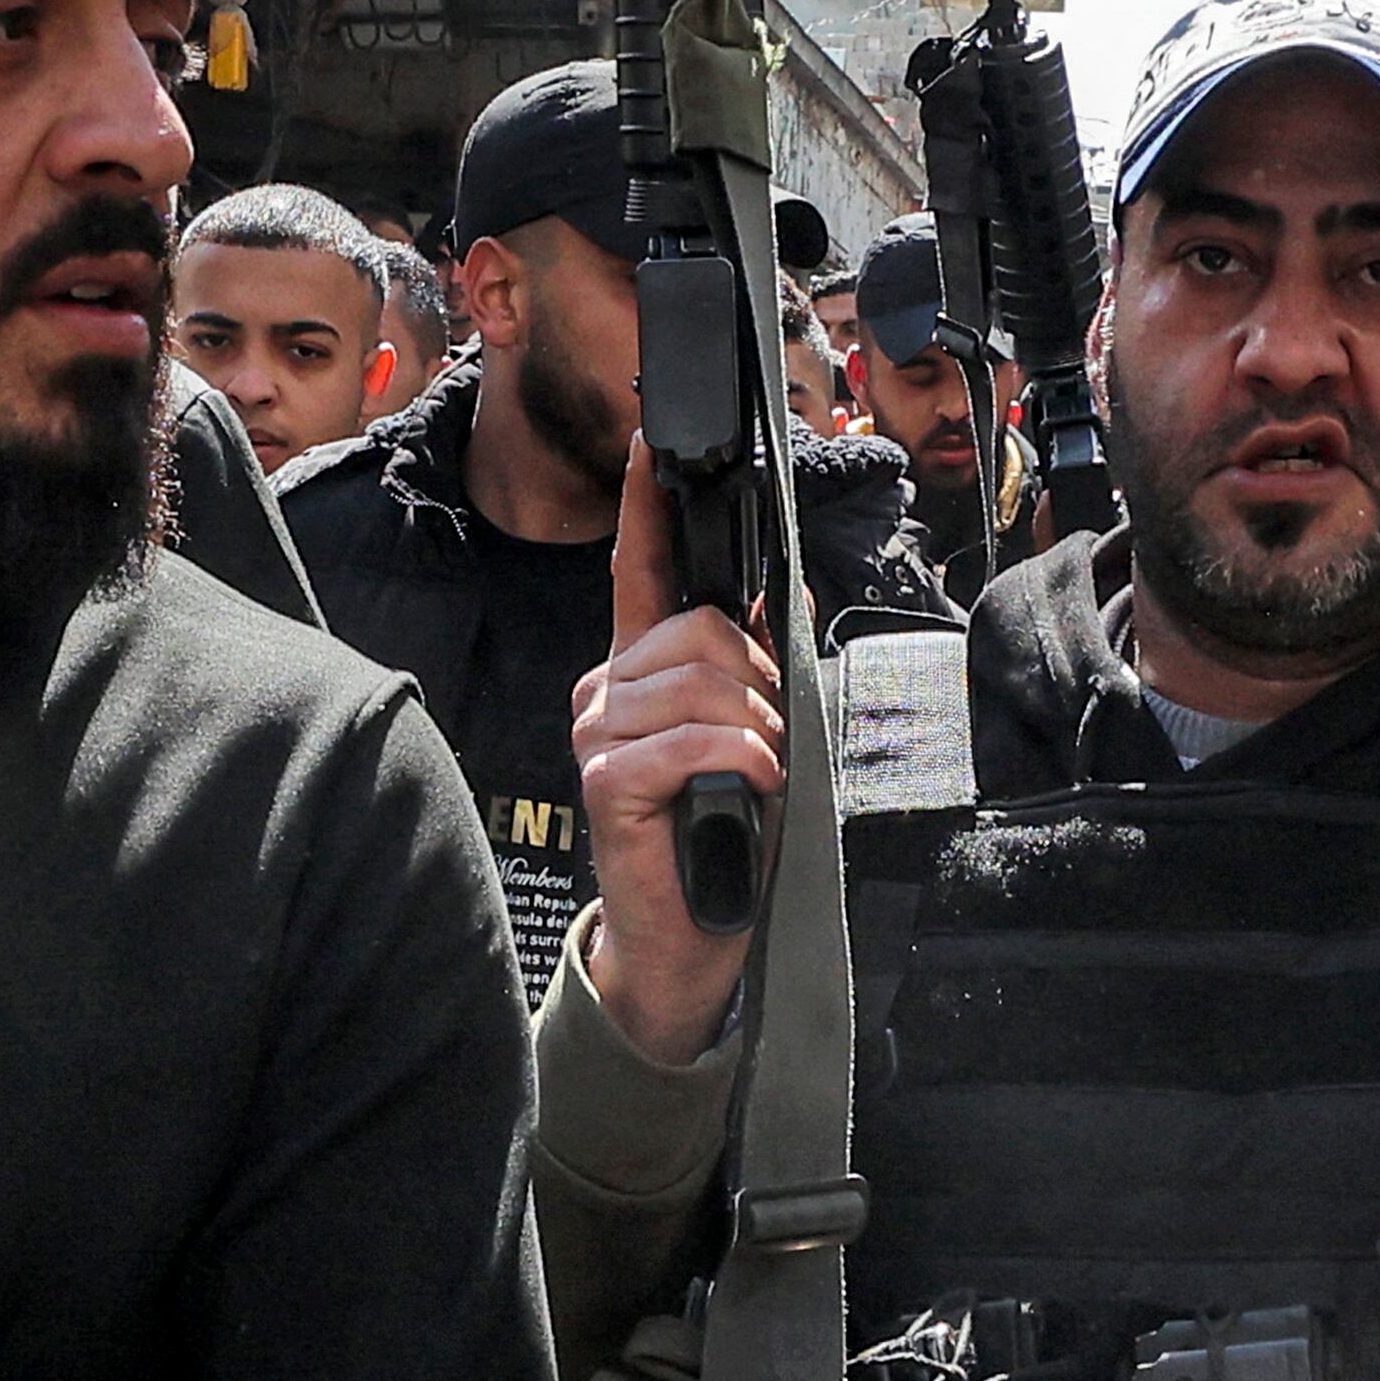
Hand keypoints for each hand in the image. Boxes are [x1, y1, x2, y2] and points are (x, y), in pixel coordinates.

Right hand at [572, 434, 780, 1067]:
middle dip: (759, 680)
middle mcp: (610, 688)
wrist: (694, 937)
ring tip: (753, 776)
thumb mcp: (754, 738)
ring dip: (756, 728)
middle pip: (700, 628)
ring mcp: (599, 733)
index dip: (644, 506)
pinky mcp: (606, 781)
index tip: (651, 443)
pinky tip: (746, 789)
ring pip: (701, 680)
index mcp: (643, 668)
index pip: (639, 570)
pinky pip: (691, 738)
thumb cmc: (726, 835)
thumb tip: (780, 593)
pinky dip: (740, 759)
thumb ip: (753, 672)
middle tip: (766, 742)